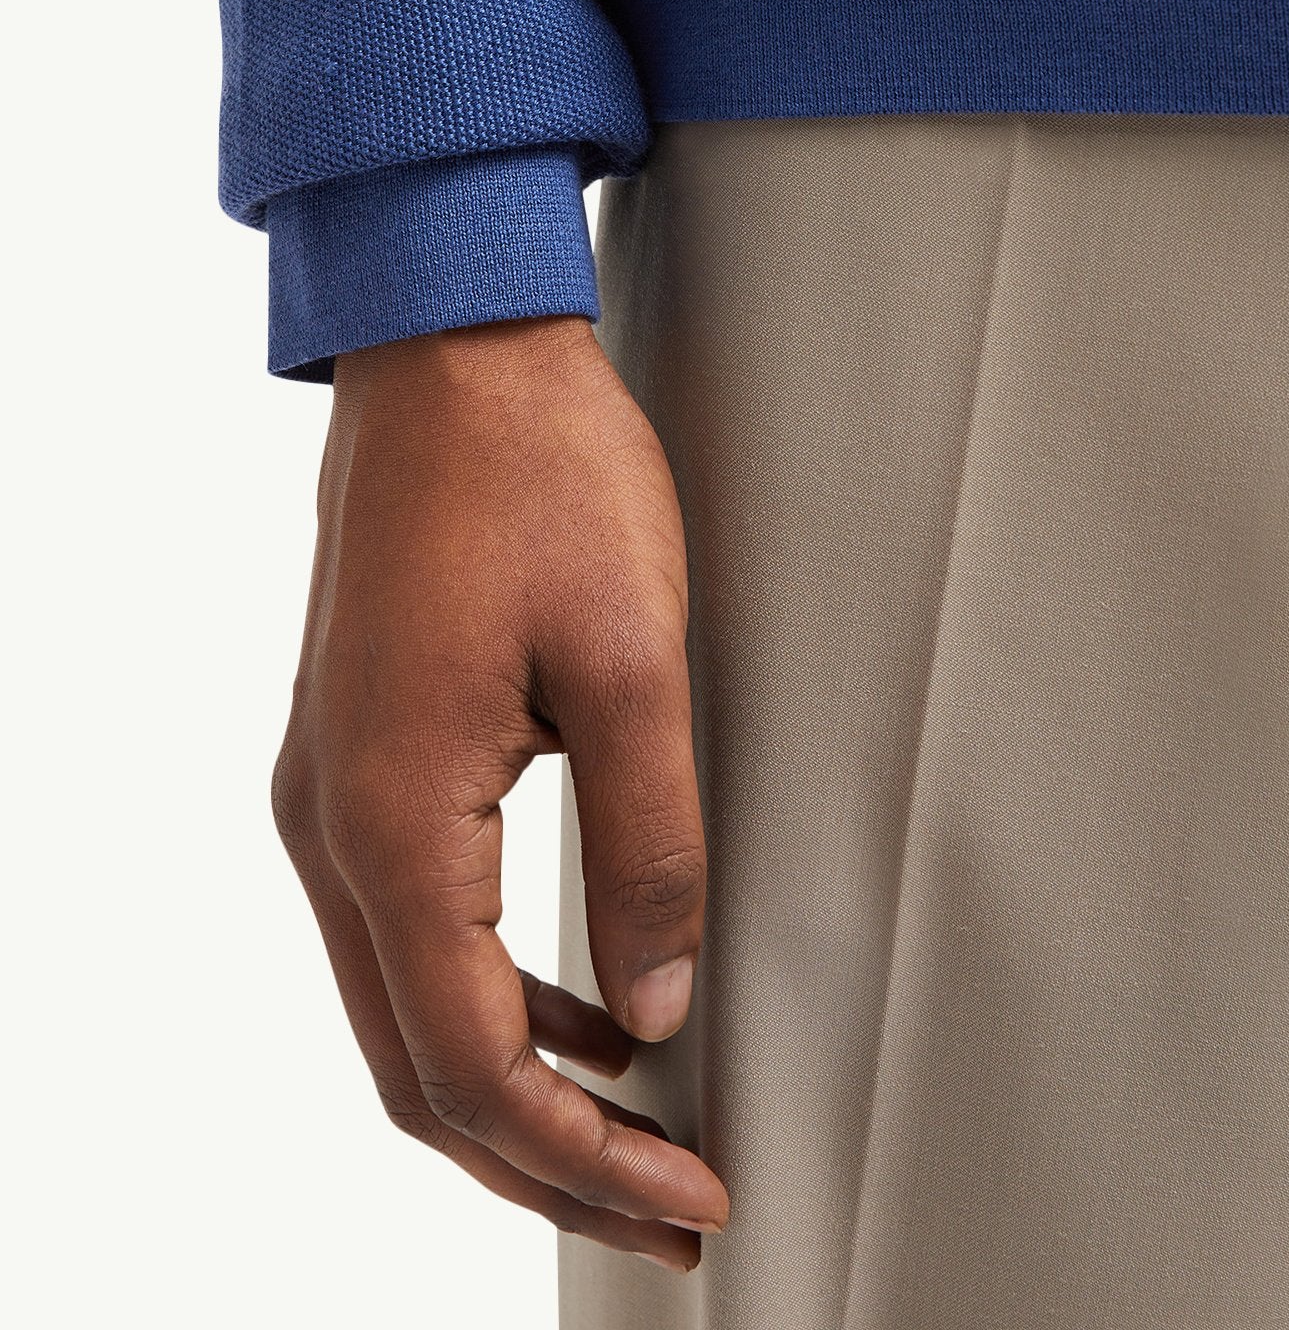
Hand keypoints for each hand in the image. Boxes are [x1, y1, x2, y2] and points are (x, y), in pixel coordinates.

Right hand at [270, 315, 727, 1270]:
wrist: (453, 346)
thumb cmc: (539, 471)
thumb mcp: (633, 658)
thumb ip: (650, 848)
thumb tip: (654, 1007)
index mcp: (389, 819)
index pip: (474, 1064)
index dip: (584, 1160)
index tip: (691, 1198)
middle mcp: (331, 822)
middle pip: (418, 1069)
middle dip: (545, 1163)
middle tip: (669, 1210)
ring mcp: (330, 787)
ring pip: (405, 1008)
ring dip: (515, 1089)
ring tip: (636, 1136)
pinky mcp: (359, 751)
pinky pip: (409, 926)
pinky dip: (490, 996)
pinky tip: (581, 1003)